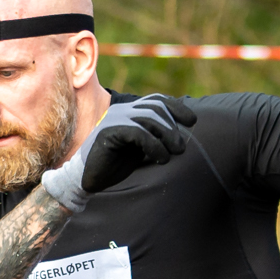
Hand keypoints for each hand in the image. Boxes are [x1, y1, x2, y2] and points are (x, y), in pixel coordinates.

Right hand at [41, 95, 196, 213]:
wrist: (87, 178)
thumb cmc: (114, 165)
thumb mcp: (140, 150)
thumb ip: (155, 139)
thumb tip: (180, 139)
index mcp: (130, 112)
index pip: (157, 100)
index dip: (177, 107)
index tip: (192, 120)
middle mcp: (122, 111)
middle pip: (156, 107)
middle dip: (173, 125)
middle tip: (181, 147)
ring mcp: (114, 120)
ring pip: (148, 118)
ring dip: (167, 135)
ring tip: (176, 152)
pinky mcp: (108, 133)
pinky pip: (138, 133)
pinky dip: (154, 145)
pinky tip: (161, 158)